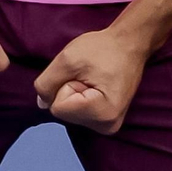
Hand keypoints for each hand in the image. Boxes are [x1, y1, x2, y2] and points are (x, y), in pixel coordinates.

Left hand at [34, 26, 151, 134]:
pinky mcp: (107, 122)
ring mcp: (109, 126)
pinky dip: (81, 98)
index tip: (85, 72)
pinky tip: (97, 85)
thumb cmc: (103, 48)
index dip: (65, 85)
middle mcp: (107, 126)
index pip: (57, 108)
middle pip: (64, 113)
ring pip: (70, 113)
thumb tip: (41, 104)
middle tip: (90, 74)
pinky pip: (79, 113)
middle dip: (70, 90)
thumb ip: (46, 83)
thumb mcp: (67, 59)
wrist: (130, 44)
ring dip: (76, 93)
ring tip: (95, 78)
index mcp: (102, 113)